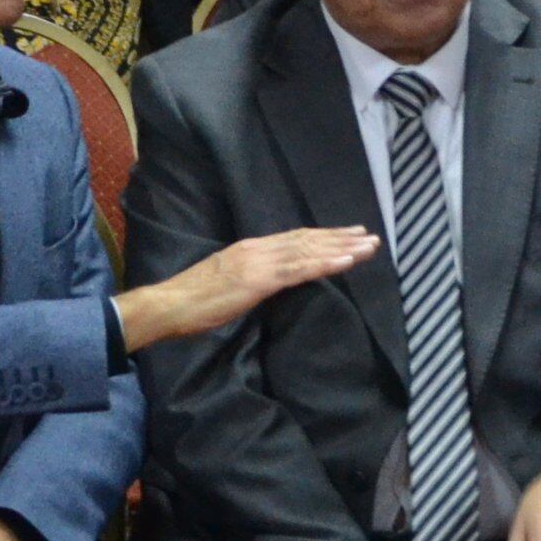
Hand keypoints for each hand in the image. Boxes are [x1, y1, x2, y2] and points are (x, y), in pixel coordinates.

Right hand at [114, 226, 378, 351]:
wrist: (170, 305)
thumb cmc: (193, 301)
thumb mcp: (228, 283)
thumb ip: (251, 278)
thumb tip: (270, 282)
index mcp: (250, 249)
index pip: (294, 239)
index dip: (323, 236)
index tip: (348, 235)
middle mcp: (258, 249)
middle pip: (307, 239)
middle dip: (341, 238)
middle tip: (370, 236)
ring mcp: (259, 262)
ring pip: (309, 251)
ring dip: (342, 248)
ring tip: (368, 247)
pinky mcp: (258, 280)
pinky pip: (299, 270)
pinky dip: (325, 263)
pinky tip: (346, 261)